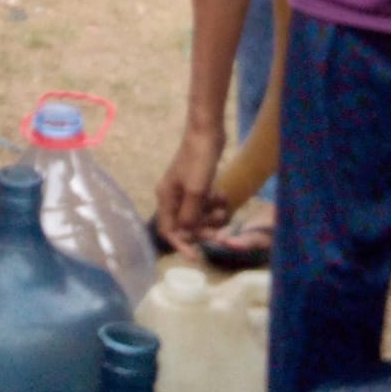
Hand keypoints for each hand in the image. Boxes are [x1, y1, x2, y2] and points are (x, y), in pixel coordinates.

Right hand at [154, 126, 227, 253]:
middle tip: (219, 232)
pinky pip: (205, 205)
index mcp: (166, 197)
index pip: (168, 230)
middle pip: (185, 226)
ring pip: (198, 216)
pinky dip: (215, 205)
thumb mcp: (196, 190)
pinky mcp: (197, 186)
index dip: (180, 245)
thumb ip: (190, 214)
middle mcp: (172, 197)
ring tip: (224, 207)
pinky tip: (222, 195)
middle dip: (202, 230)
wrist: (206, 133)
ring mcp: (185, 191)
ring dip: (212, 217)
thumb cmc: (198, 160)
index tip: (196, 257)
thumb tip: (186, 234)